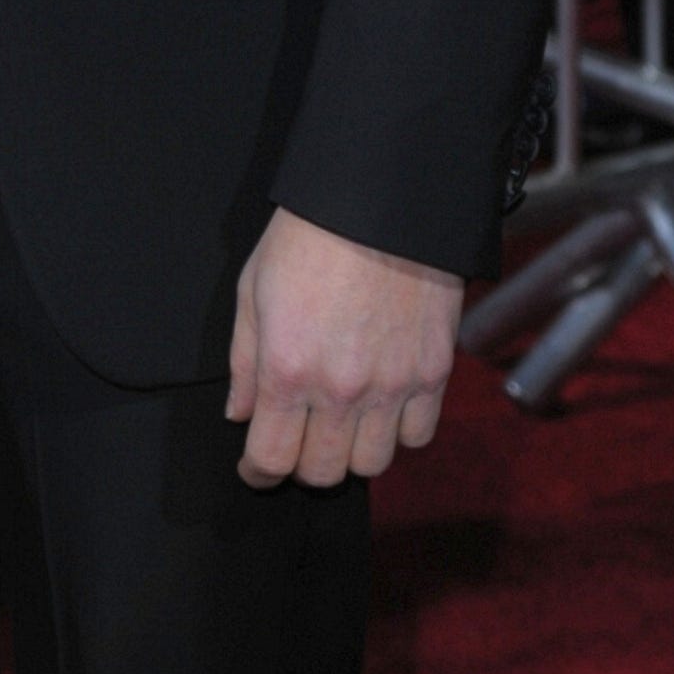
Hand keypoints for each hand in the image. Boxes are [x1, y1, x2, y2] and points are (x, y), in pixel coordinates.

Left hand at [226, 206, 462, 489]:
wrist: (380, 201)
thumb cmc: (308, 236)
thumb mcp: (253, 289)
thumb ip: (244, 362)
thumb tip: (241, 414)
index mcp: (288, 369)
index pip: (272, 459)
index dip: (259, 473)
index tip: (256, 468)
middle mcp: (341, 389)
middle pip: (323, 473)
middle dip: (302, 465)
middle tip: (298, 440)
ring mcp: (392, 384)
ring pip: (372, 464)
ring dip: (352, 451)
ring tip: (342, 422)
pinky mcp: (433, 372)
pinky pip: (417, 435)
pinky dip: (399, 431)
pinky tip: (383, 406)